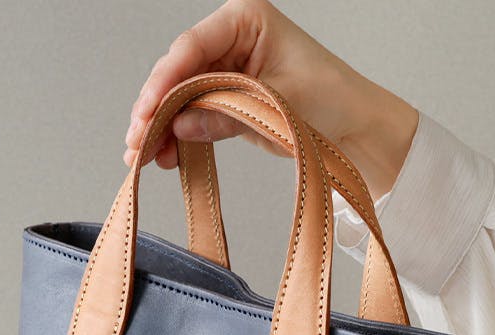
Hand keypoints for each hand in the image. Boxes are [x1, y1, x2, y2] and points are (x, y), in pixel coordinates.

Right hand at [123, 0, 417, 197]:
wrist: (357, 128)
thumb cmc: (332, 99)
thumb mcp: (278, 103)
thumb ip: (224, 113)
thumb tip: (178, 125)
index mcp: (245, 20)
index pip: (192, 47)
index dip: (165, 81)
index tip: (148, 111)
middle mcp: (230, 38)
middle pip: (178, 71)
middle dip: (156, 108)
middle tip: (137, 140)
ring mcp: (225, 67)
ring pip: (179, 95)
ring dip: (161, 126)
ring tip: (144, 156)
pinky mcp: (226, 95)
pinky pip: (192, 113)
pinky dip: (178, 135)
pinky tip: (165, 155)